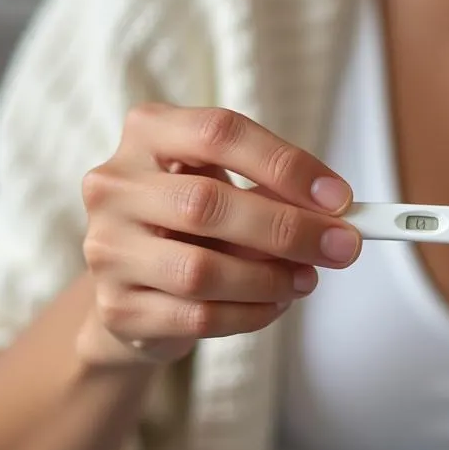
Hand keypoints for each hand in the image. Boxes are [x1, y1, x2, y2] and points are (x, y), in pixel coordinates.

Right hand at [78, 103, 359, 364]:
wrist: (133, 287)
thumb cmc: (191, 224)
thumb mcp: (227, 188)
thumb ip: (272, 192)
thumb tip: (334, 214)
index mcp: (148, 134)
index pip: (220, 133)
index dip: (285, 165)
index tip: (338, 197)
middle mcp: (115, 186)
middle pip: (208, 204)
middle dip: (289, 229)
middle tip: (341, 247)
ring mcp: (107, 248)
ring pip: (201, 270)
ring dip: (270, 279)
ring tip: (306, 280)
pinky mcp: (117, 308)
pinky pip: (198, 316)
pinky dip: (251, 314)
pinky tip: (274, 305)